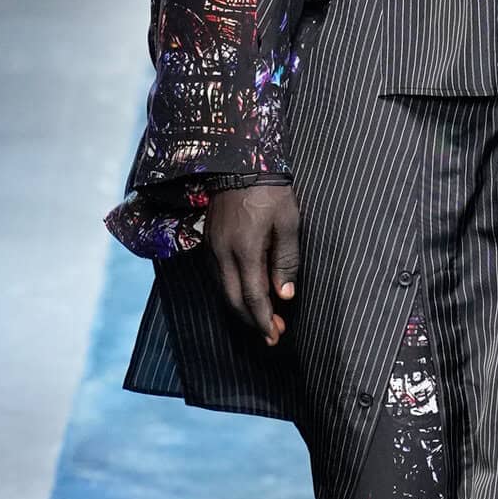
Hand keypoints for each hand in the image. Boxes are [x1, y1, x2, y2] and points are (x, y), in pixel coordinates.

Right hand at [208, 183, 299, 345]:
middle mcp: (223, 253)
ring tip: (263, 320)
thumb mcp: (288, 224)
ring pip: (222, 290)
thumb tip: (284, 296)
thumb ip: (286, 262)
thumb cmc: (271, 192)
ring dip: (241, 308)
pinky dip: (231, 292)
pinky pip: (217, 276)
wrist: (239, 162)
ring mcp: (212, 248)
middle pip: (233, 300)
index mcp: (245, 250)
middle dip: (252, 321)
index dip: (263, 320)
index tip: (274, 336)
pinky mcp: (208, 242)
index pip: (252, 296)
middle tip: (271, 335)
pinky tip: (246, 295)